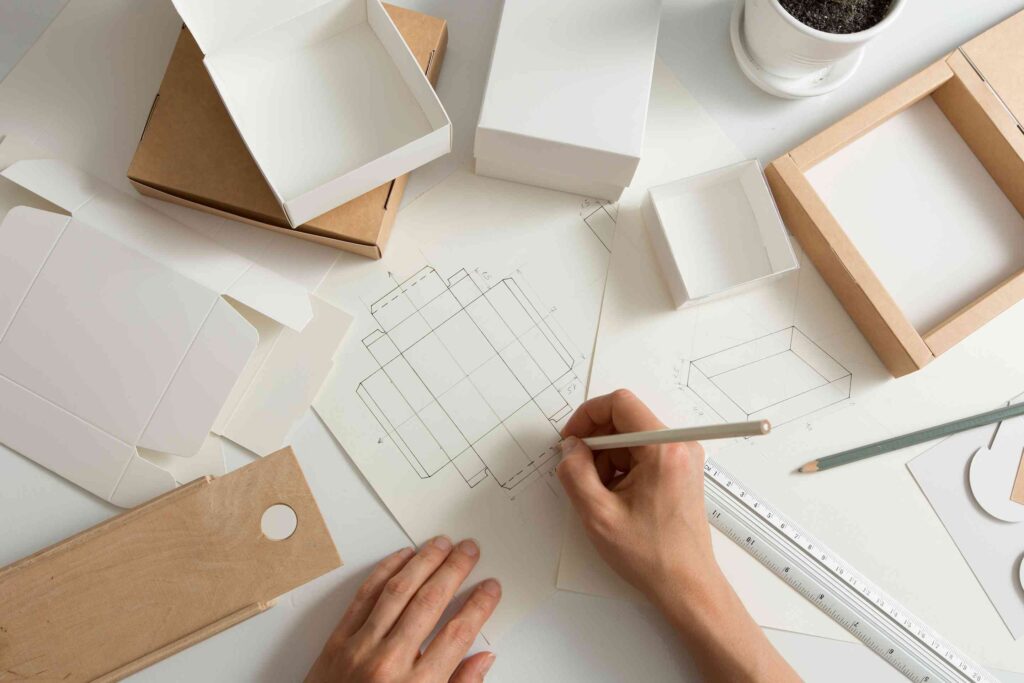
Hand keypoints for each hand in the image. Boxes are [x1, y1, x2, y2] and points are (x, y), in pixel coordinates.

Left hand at [306, 537, 500, 682]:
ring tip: (441, 544)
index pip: (457, 634)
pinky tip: (402, 557)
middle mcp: (389, 663)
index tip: (490, 588)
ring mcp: (360, 648)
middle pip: (430, 602)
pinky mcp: (337, 641)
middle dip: (454, 571)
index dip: (478, 606)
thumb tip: (483, 659)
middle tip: (469, 551)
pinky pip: (365, 596)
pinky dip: (385, 571)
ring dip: (424, 562)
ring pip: (398, 591)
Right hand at [556, 389, 716, 600]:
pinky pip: (641, 455)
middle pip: (624, 421)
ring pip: (630, 440)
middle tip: (583, 476)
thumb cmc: (653, 556)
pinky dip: (622, 470)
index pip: (620, 403)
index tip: (572, 439)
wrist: (686, 585)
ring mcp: (682, 458)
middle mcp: (679, 446)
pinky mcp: (679, 470)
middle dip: (596, 445)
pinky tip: (618, 500)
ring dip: (608, 461)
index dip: (587, 416)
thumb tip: (570, 448)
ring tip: (604, 497)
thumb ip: (575, 472)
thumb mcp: (598, 514)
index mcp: (663, 450)